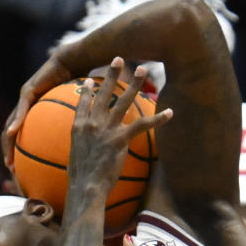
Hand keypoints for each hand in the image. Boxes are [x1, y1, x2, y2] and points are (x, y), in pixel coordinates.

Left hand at [2, 53, 72, 171]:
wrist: (74, 63)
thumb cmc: (78, 85)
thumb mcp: (77, 109)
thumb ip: (76, 123)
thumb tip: (88, 140)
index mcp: (36, 112)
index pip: (24, 135)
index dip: (20, 151)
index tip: (21, 167)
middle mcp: (27, 106)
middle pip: (12, 132)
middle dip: (9, 151)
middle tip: (11, 168)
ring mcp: (25, 98)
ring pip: (12, 124)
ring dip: (8, 142)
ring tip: (8, 158)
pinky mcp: (29, 91)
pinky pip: (21, 111)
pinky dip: (16, 123)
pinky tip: (11, 134)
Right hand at [68, 58, 172, 194]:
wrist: (85, 187)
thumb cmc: (81, 179)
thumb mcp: (75, 157)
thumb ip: (81, 146)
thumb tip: (85, 150)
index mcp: (79, 126)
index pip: (84, 101)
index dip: (89, 89)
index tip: (92, 79)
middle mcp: (92, 123)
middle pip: (104, 93)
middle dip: (111, 73)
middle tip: (119, 57)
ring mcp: (106, 130)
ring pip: (123, 101)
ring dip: (134, 84)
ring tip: (143, 70)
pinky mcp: (120, 139)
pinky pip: (142, 124)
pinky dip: (158, 118)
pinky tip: (170, 112)